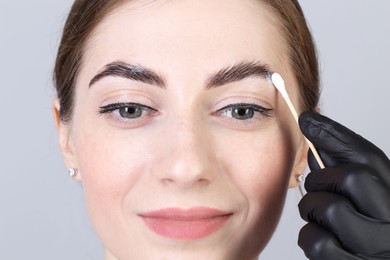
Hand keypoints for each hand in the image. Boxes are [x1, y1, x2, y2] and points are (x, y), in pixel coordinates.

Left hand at [297, 111, 389, 259]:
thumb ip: (341, 168)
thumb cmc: (365, 230)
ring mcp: (376, 247)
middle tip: (320, 189)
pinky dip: (311, 237)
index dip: (335, 136)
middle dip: (323, 179)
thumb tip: (311, 135)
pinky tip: (325, 240)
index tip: (305, 120)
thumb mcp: (363, 197)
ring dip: (313, 210)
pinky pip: (317, 241)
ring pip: (328, 208)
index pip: (370, 158)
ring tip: (322, 219)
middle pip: (351, 177)